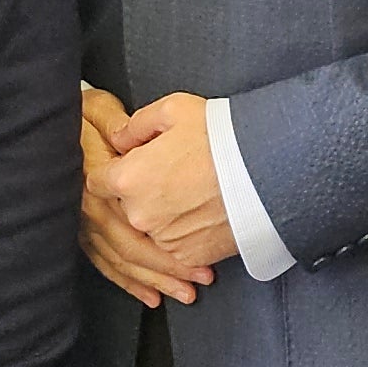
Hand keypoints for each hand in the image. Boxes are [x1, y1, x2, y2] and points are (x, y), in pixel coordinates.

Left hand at [98, 92, 243, 271]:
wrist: (270, 171)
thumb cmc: (223, 136)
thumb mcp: (174, 110)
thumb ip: (136, 125)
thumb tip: (120, 140)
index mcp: (128, 179)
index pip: (97, 182)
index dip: (113, 171)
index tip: (131, 166)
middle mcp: (139, 215)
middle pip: (125, 207)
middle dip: (141, 193)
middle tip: (172, 176)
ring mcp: (165, 240)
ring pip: (151, 229)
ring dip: (164, 216)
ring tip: (194, 194)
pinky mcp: (190, 256)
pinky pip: (177, 248)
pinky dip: (187, 235)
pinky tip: (205, 215)